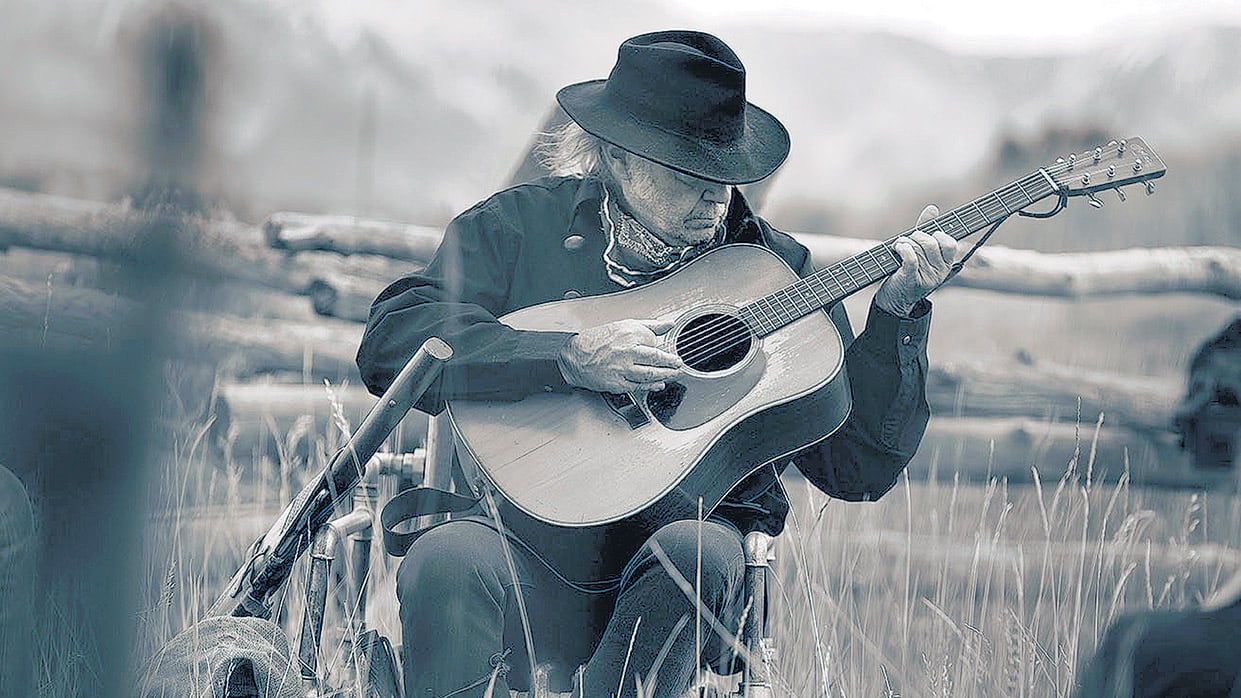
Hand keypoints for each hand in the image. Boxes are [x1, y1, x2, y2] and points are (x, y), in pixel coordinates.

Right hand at [557, 318, 683, 392]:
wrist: (574, 355)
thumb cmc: (597, 340)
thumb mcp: (624, 325)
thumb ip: (650, 325)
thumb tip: (669, 324)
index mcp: (630, 334)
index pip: (655, 341)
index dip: (663, 347)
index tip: (670, 350)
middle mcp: (627, 351)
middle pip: (657, 358)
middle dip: (671, 363)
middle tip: (679, 364)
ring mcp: (623, 368)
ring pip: (651, 374)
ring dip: (666, 375)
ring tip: (674, 374)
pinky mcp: (617, 383)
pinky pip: (639, 386)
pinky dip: (651, 386)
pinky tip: (658, 384)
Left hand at [873, 204, 958, 315]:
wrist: (895, 300)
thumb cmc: (907, 271)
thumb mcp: (920, 251)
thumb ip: (927, 229)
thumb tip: (932, 208)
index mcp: (946, 264)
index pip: (949, 243)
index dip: (936, 235)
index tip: (924, 236)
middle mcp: (940, 271)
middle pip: (931, 243)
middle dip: (916, 237)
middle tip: (906, 241)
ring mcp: (928, 277)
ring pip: (918, 249)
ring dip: (904, 243)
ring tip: (898, 247)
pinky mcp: (913, 280)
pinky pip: (911, 258)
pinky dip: (903, 249)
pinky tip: (897, 248)